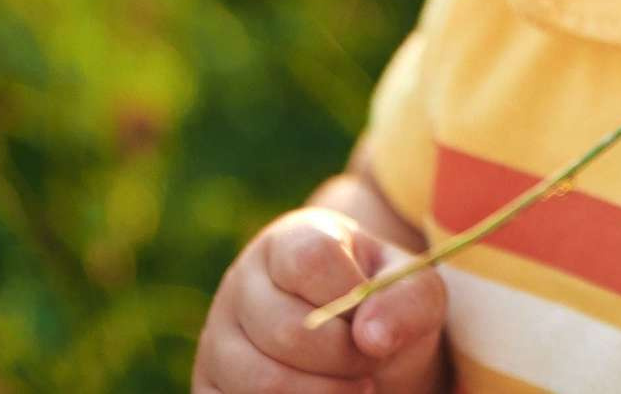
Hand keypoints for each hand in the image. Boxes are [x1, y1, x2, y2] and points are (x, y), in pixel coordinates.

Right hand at [194, 207, 447, 393]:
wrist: (361, 350)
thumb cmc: (382, 308)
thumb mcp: (410, 290)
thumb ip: (407, 299)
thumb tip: (372, 337)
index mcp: (290, 241)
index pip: (309, 260)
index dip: (350, 297)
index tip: (373, 317)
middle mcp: (242, 285)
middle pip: (287, 330)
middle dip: (346, 357)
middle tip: (371, 363)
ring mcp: (218, 340)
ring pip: (264, 382)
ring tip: (357, 386)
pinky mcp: (209, 387)